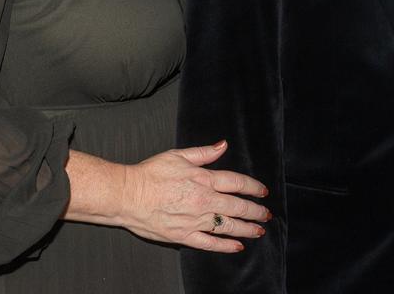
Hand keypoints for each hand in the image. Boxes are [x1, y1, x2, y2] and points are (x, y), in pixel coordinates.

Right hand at [119, 140, 269, 252]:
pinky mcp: (184, 235)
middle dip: (255, 210)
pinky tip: (237, 246)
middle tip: (266, 214)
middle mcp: (204, 200)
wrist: (127, 195)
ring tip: (259, 230)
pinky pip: (210, 242)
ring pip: (228, 226)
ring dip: (247, 228)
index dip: (253, 187)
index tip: (262, 191)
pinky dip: (225, 245)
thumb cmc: (149, 174)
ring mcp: (195, 220)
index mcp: (204, 179)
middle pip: (238, 206)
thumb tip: (223, 145)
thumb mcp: (178, 155)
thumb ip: (204, 153)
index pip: (237, 183)